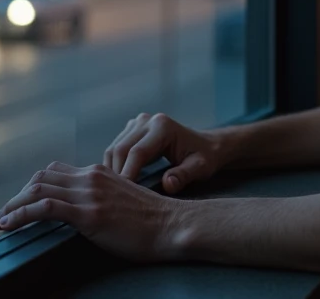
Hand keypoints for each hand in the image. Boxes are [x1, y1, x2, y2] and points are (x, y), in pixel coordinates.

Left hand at [0, 162, 186, 261]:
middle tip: (3, 215)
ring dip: (12, 206)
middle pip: (41, 178)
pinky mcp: (88, 213)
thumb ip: (103, 197)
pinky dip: (20, 215)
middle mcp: (91, 177)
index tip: (21, 204)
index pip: (55, 172)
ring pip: (37, 190)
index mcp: (100, 173)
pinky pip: (44, 208)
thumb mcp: (124, 200)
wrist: (173, 225)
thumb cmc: (153, 220)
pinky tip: (8, 226)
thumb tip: (85, 210)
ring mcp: (89, 194)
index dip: (33, 187)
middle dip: (18, 197)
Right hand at [104, 112, 222, 193]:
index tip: (122, 197)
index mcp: (162, 127)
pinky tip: (118, 184)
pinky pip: (115, 149)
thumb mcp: (200, 168)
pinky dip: (114, 166)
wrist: (206, 145)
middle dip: (117, 174)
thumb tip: (168, 184)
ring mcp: (138, 123)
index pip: (137, 152)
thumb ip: (184, 175)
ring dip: (112, 171)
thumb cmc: (205, 158)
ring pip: (114, 149)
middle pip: (120, 149)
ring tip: (115, 194)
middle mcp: (147, 121)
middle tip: (115, 199)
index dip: (128, 174)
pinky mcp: (132, 129)